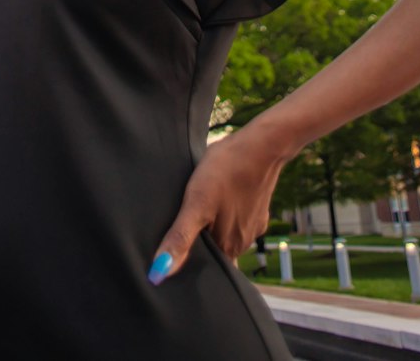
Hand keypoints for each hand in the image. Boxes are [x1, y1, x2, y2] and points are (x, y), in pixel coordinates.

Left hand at [147, 128, 285, 284]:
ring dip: (214, 226)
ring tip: (200, 208)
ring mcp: (253, 225)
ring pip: (226, 234)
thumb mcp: (196, 202)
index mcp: (229, 248)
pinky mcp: (258, 209)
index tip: (177, 250)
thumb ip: (180, 238)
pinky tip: (219, 197)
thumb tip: (159, 274)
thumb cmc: (225, 170)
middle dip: (200, 242)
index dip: (190, 262)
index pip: (206, 268)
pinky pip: (238, 218)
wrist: (260, 144)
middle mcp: (243, 243)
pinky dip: (227, 212)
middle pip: (215, 251)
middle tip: (185, 223)